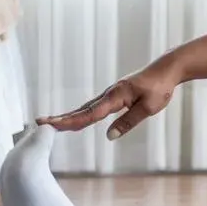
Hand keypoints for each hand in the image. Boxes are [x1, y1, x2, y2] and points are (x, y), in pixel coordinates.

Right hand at [37, 58, 181, 139]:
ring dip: (68, 116)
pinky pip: (94, 106)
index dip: (72, 122)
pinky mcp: (114, 95)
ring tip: (50, 123)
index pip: (91, 113)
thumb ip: (129, 121)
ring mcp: (110, 94)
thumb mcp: (149, 107)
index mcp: (116, 96)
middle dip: (61, 118)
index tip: (53, 126)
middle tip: (39, 123)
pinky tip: (75, 119)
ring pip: (86, 108)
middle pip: (82, 109)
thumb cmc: (160, 88)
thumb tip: (109, 136)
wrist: (167, 69)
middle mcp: (109, 94)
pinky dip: (81, 113)